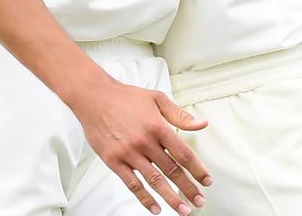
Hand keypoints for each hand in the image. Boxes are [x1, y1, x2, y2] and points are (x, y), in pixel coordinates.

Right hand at [73, 74, 210, 214]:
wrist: (94, 97)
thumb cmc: (127, 97)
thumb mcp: (156, 98)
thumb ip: (179, 115)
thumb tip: (202, 124)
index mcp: (157, 126)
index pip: (183, 153)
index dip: (197, 169)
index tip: (206, 181)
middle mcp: (144, 141)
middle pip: (171, 170)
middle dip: (188, 188)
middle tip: (200, 202)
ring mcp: (128, 153)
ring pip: (154, 180)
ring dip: (171, 198)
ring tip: (184, 210)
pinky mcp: (113, 160)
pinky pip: (132, 184)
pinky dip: (145, 198)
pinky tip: (156, 208)